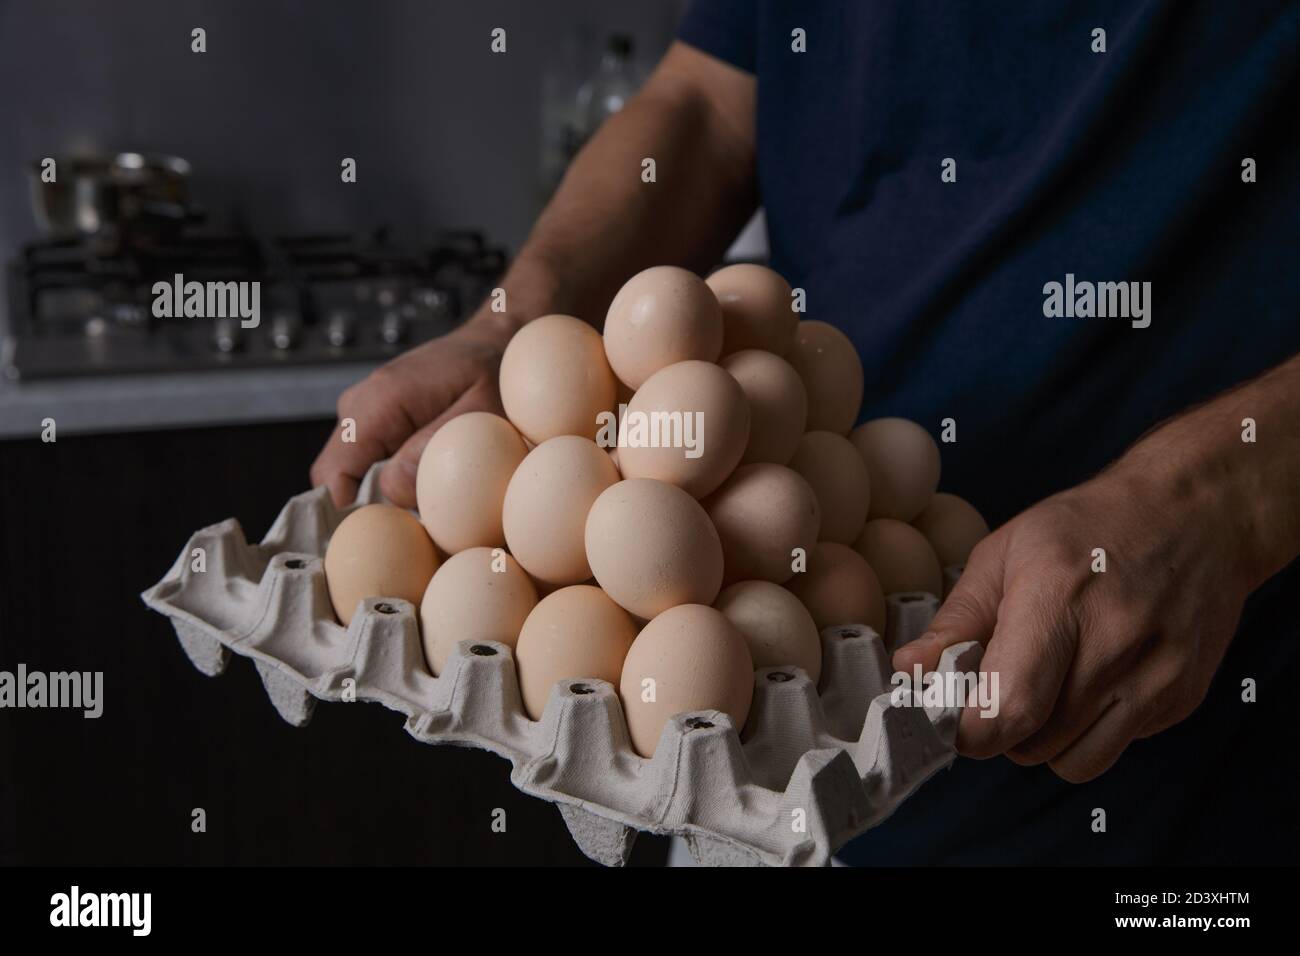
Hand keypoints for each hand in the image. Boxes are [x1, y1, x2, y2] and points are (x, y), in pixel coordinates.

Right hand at [310, 315, 514, 507]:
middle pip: (337, 477)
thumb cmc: (498, 372)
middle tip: (416, 525)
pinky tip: (427, 480)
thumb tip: (394, 488)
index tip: (385, 536)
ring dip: (382, 492)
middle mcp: (359, 405)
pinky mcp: (376, 419)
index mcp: (379, 402)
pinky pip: (368, 459)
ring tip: (428, 499)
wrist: (498, 341)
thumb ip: (437, 447)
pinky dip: (391, 477)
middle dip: (367, 507)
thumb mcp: (483, 411)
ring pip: (352, 471)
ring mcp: (364, 410)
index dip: (349, 512)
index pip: (333, 473)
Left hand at [893, 465, 1254, 782]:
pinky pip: (1114, 748)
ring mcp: (1155, 678)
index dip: (969, 730)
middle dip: (998, 732)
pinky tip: (1088, 680)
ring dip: (1043, 740)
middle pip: (1033, 743)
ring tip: (1043, 687)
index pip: (1009, 706)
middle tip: (994, 691)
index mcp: (1058, 599)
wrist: (1197, 516)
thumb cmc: (1090, 527)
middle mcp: (1113, 645)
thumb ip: (956, 619)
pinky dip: (1088, 731)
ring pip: (1073, 762)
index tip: (951, 718)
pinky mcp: (1180, 699)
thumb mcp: (1006, 552)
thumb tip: (909, 669)